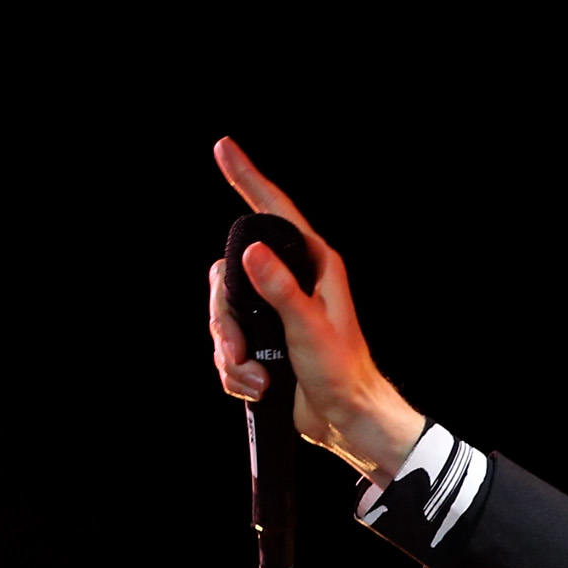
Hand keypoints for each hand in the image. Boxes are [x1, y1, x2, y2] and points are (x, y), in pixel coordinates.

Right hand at [207, 137, 425, 476]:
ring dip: (230, 354)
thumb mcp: (310, 329)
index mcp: (313, 266)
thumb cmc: (342, 374)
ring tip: (256, 379)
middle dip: (223, 321)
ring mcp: (274, 309)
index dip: (247, 179)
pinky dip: (234, 370)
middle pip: (227, 276)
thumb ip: (280, 291)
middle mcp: (291, 280)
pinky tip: (257, 387)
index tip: (224, 147)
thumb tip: (252, 252)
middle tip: (240, 354)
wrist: (345, 419)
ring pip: (221, 314)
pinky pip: (226, 343)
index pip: (274, 211)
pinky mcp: (263, 337)